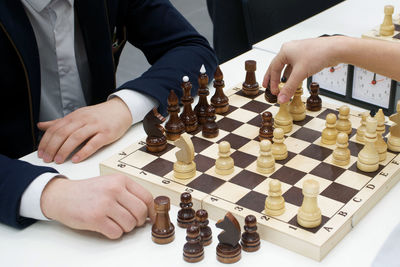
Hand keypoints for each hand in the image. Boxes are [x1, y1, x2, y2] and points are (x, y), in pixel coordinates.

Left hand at [37, 97, 131, 163]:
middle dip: (53, 147)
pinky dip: (83, 152)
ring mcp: (95, 126)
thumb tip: (41, 126)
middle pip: (63, 133)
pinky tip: (77, 158)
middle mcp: (83, 120)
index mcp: (75, 116)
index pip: (55, 128)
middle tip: (47, 159)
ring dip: (65, 150)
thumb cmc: (99, 116)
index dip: (46, 141)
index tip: (41, 152)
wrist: (120, 110)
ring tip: (59, 160)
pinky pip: (93, 143)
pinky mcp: (106, 134)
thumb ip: (60, 122)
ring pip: (76, 138)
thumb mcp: (78, 116)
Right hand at [41, 174, 155, 238]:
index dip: (152, 211)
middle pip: (140, 212)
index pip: (147, 197)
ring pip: (130, 224)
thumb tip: (149, 210)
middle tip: (130, 221)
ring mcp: (104, 204)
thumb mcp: (110, 183)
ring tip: (115, 222)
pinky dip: (114, 233)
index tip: (152, 218)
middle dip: (138, 221)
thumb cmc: (88, 191)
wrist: (62, 196)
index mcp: (120, 180)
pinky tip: (106, 226)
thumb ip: (129, 193)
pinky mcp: (95, 218)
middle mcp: (114, 189)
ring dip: (125, 228)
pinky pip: (116, 233)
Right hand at [263, 36, 340, 102]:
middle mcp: (290, 49)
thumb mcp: (300, 74)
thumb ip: (289, 88)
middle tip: (268, 86)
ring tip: (281, 86)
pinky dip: (293, 75)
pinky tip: (295, 81)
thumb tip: (281, 98)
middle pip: (278, 66)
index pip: (273, 68)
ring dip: (284, 77)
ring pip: (287, 67)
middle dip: (273, 77)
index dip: (271, 81)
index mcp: (285, 50)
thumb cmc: (318, 54)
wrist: (336, 49)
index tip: (273, 91)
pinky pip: (296, 67)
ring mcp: (299, 52)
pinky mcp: (307, 56)